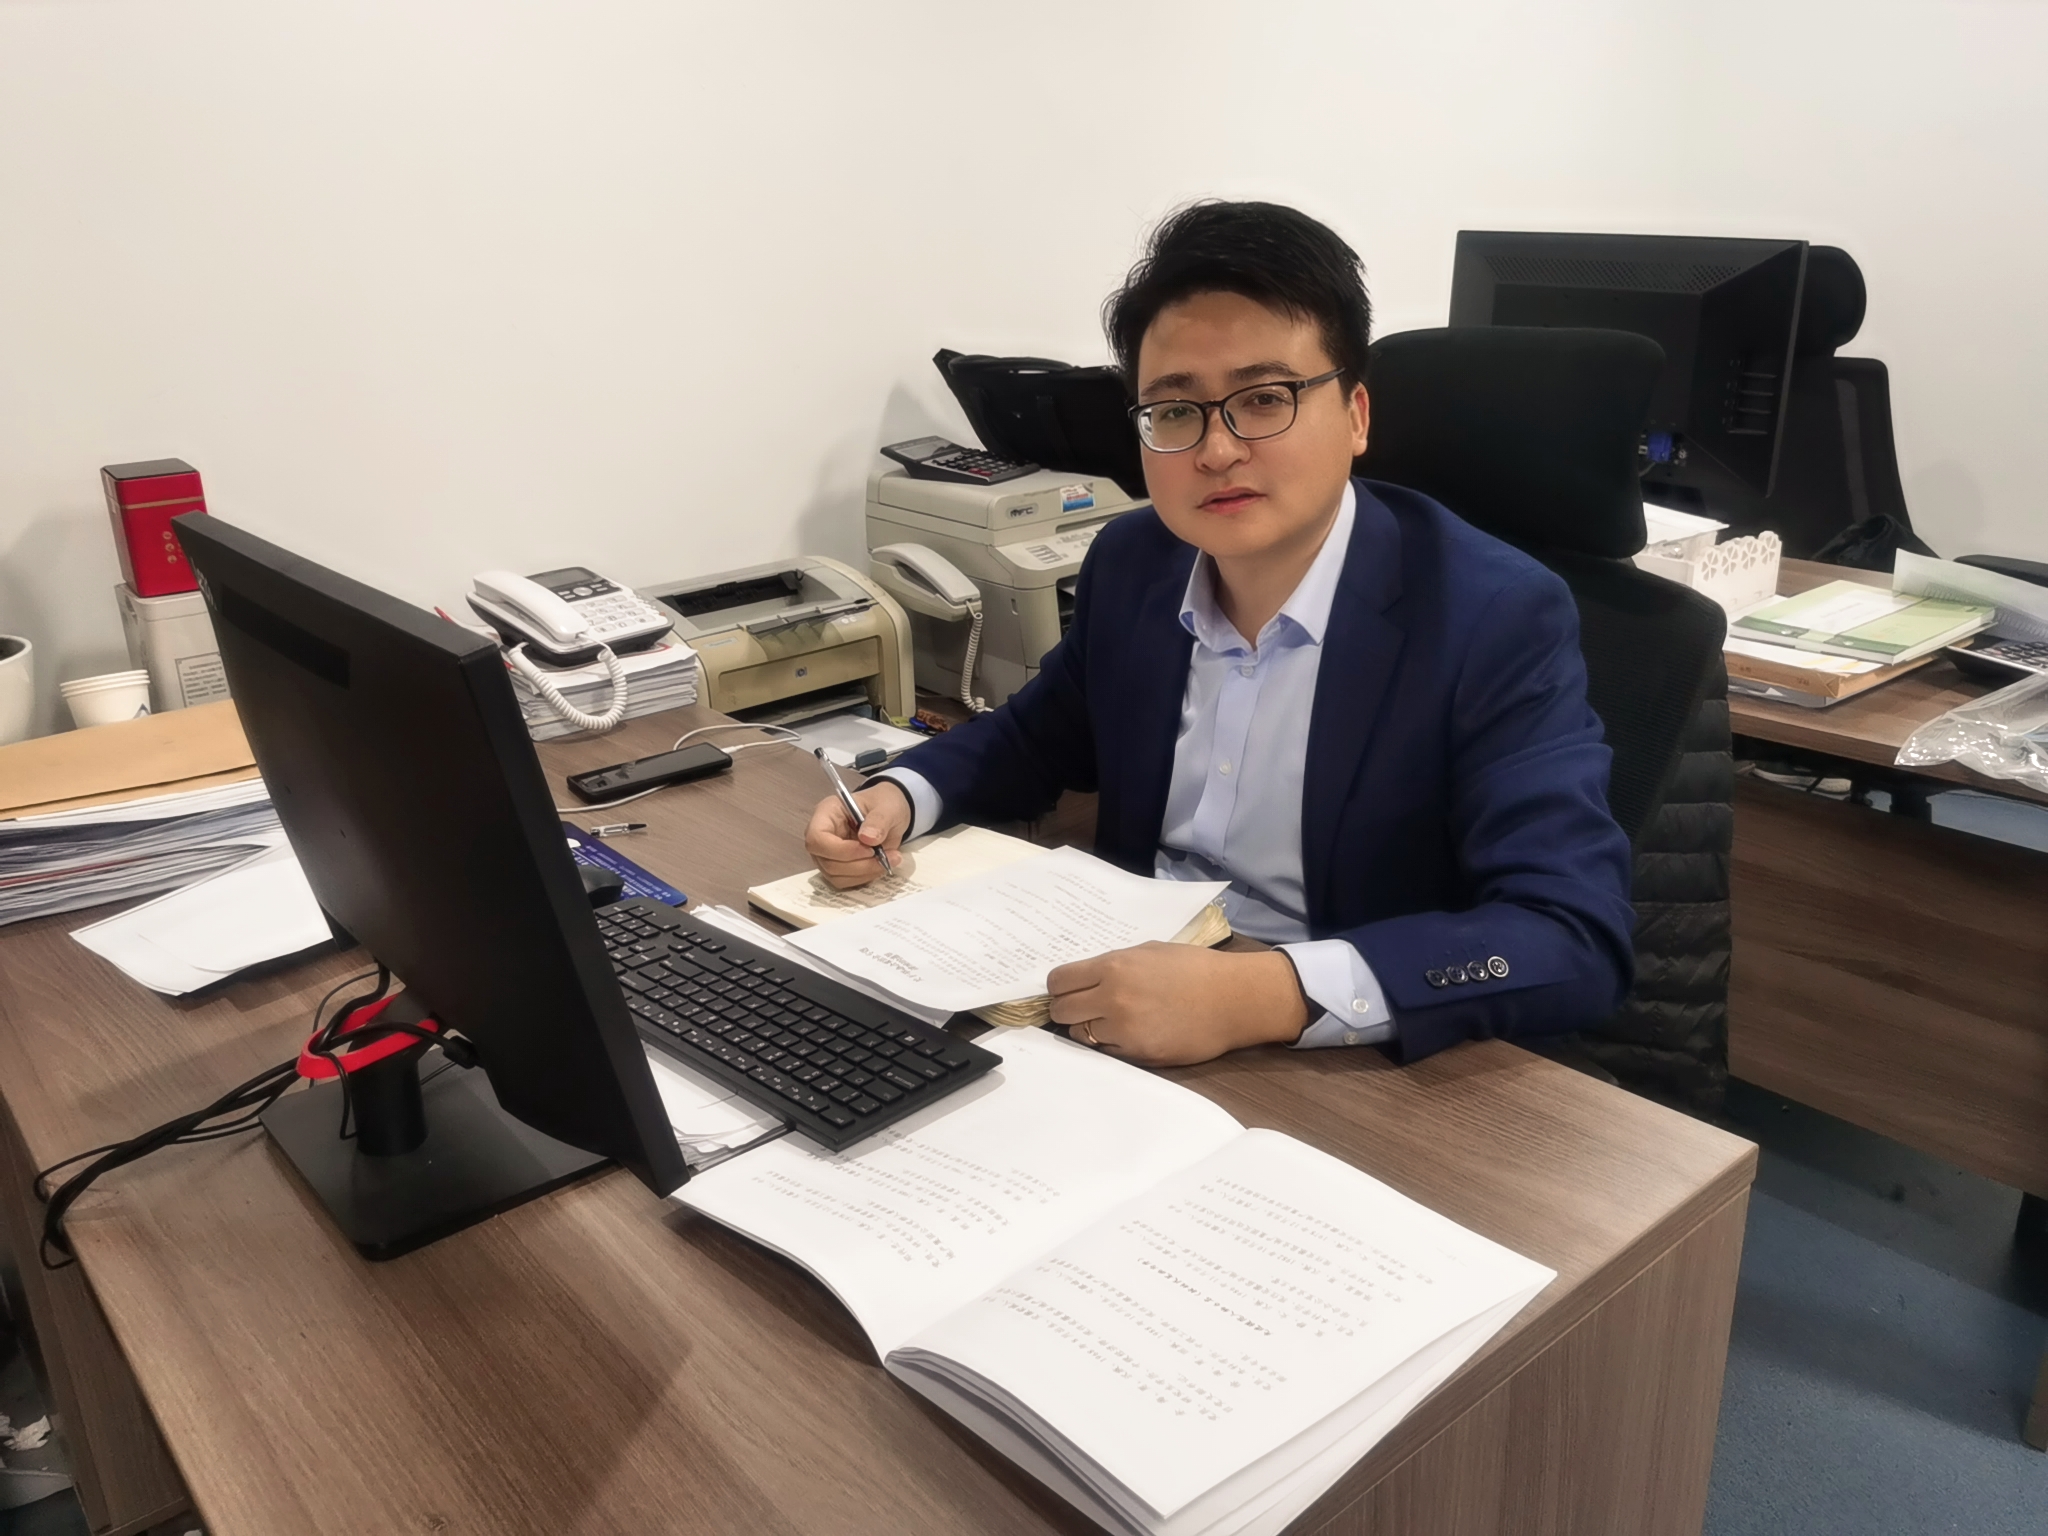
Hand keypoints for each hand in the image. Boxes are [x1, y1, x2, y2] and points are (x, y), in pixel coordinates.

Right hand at [804, 782, 912, 888]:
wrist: (889, 814)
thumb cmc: (883, 805)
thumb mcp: (887, 808)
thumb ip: (879, 821)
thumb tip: (868, 839)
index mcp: (826, 813)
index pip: (817, 838)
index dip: (841, 850)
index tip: (869, 849)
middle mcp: (821, 835)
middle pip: (826, 861)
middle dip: (859, 865)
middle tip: (886, 856)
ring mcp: (827, 854)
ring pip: (836, 875)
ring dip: (864, 873)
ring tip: (889, 859)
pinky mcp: (837, 867)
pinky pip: (845, 881)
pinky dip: (865, 877)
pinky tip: (881, 865)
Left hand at [1046, 944, 1310, 1065]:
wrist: (1234, 998)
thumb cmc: (1195, 968)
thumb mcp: (1148, 951)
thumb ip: (1112, 964)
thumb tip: (1083, 977)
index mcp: (1113, 967)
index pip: (1058, 981)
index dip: (1059, 987)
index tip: (1067, 990)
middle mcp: (1112, 998)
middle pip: (1060, 1011)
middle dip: (1067, 1009)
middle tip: (1083, 1008)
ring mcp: (1124, 1030)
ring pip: (1080, 1035)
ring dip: (1089, 1029)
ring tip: (1110, 1022)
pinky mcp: (1139, 1055)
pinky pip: (1106, 1052)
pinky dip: (1111, 1045)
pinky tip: (1129, 1034)